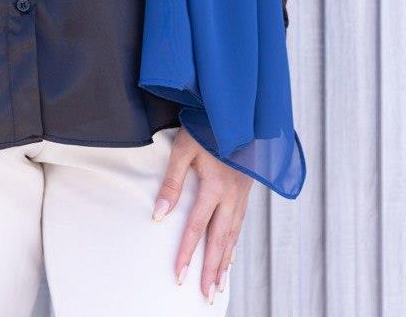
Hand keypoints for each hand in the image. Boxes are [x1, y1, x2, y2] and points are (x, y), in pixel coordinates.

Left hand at [152, 125, 251, 302]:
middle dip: (211, 269)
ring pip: (233, 235)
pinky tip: (230, 256)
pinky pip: (240, 224)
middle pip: (219, 240)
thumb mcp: (183, 148)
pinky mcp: (245, 190)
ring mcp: (241, 194)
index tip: (179, 276)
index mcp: (214, 186)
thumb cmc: (205, 126)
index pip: (197, 228)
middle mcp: (231, 195)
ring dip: (224, 262)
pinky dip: (234, 244)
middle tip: (206, 295)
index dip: (187, 253)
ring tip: (218, 285)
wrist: (235, 110)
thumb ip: (171, 182)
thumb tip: (159, 216)